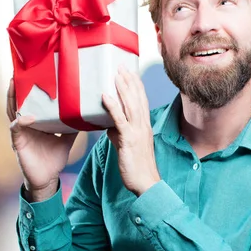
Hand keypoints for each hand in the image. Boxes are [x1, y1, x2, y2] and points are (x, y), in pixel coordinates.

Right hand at [7, 78, 77, 201]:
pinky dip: (21, 121)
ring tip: (14, 83)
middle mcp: (24, 124)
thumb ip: (72, 127)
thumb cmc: (53, 159)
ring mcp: (20, 132)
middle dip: (17, 86)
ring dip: (12, 97)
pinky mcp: (17, 142)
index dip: (29, 88)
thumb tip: (86, 115)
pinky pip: (16, 128)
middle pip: (17, 101)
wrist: (47, 179)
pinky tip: (28, 116)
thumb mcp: (66, 139)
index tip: (32, 72)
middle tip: (19, 70)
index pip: (29, 101)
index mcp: (35, 122)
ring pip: (12, 110)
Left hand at [102, 66, 159, 195]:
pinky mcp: (129, 140)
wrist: (146, 183)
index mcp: (144, 126)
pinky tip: (105, 96)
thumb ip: (118, 133)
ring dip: (123, 88)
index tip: (129, 72)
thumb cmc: (136, 166)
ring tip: (116, 74)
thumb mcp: (125, 145)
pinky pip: (120, 121)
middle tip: (121, 66)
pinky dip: (113, 107)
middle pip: (138, 98)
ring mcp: (137, 132)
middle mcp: (143, 126)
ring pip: (131, 105)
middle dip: (129, 81)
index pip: (141, 101)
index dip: (136, 85)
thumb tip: (107, 125)